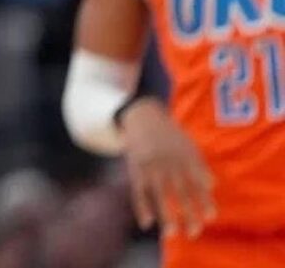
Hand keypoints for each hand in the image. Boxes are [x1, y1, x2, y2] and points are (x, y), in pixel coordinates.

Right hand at [121, 97, 215, 237]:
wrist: (142, 115)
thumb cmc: (170, 134)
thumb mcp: (188, 144)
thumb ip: (199, 165)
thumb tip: (211, 185)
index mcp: (185, 157)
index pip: (198, 182)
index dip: (204, 200)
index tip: (210, 217)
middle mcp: (169, 162)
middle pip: (181, 192)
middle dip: (188, 214)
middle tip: (194, 232)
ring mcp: (151, 166)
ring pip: (159, 195)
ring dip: (166, 215)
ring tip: (171, 233)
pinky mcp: (136, 169)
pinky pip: (138, 191)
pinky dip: (141, 207)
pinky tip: (146, 223)